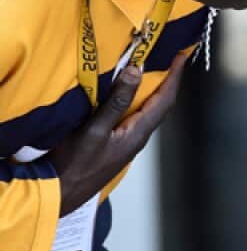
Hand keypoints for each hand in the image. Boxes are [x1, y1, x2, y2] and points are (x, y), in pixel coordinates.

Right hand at [49, 53, 186, 214]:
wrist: (58, 195)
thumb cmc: (74, 165)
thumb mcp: (94, 131)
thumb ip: (116, 102)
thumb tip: (137, 71)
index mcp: (138, 133)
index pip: (165, 99)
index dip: (175, 76)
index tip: (183, 55)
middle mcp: (138, 138)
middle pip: (161, 104)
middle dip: (168, 80)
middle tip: (171, 58)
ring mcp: (127, 142)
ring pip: (148, 110)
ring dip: (153, 90)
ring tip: (153, 70)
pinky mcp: (115, 144)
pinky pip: (134, 116)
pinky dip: (138, 100)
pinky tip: (128, 94)